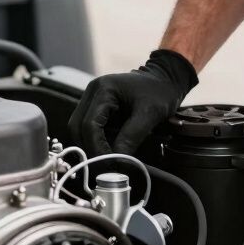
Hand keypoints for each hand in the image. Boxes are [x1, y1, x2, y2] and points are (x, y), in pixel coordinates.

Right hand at [67, 49, 197, 156]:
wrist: (165, 78)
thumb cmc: (160, 92)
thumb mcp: (150, 114)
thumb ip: (131, 137)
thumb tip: (117, 162)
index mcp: (104, 89)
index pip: (89, 125)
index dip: (97, 148)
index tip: (110, 164)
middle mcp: (92, 91)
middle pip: (78, 127)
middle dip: (90, 149)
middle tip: (107, 165)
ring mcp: (92, 98)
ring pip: (80, 129)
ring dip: (91, 146)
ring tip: (109, 159)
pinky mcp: (97, 106)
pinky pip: (89, 127)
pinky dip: (96, 140)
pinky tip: (110, 148)